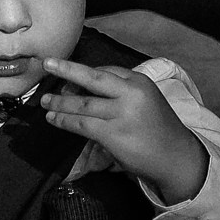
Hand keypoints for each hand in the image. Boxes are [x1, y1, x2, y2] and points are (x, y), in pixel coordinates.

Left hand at [39, 57, 208, 202]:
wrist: (175, 155)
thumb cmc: (158, 128)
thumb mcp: (146, 100)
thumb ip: (121, 92)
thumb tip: (84, 90)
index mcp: (139, 82)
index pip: (105, 71)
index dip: (82, 72)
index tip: (65, 71)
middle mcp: (131, 93)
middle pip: (92, 78)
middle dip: (66, 69)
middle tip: (47, 63)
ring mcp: (121, 114)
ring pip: (82, 104)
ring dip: (59, 102)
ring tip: (45, 101)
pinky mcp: (112, 133)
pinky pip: (81, 124)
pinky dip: (64, 120)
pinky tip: (53, 118)